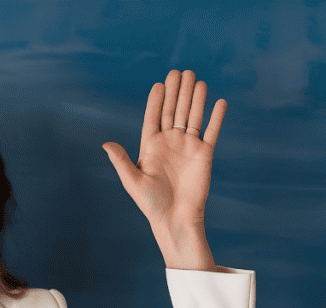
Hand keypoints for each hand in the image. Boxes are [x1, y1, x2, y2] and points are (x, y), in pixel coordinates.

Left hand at [102, 69, 225, 229]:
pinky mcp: (204, 154)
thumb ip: (121, 160)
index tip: (159, 83)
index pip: (154, 117)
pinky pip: (211, 131)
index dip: (156, 100)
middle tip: (179, 71)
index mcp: (151, 146)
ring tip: (196, 79)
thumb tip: (105, 144)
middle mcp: (169, 142)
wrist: (175, 219)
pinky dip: (216, 117)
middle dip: (176, 91)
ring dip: (194, 98)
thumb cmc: (151, 203)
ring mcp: (188, 146)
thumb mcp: (132, 181)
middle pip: (173, 111)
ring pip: (192, 116)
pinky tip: (219, 101)